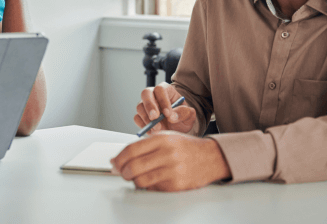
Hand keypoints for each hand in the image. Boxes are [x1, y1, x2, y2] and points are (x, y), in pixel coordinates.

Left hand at [110, 132, 230, 190]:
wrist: (211, 158)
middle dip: (123, 172)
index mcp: (162, 139)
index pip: (131, 150)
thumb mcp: (166, 137)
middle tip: (123, 173)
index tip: (114, 163)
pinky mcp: (176, 185)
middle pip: (133, 167)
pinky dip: (148, 187)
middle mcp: (167, 154)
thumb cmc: (185, 147)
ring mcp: (172, 170)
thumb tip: (118, 159)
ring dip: (134, 181)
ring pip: (140, 180)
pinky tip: (151, 181)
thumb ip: (143, 146)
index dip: (119, 158)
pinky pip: (153, 188)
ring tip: (137, 178)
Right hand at [134, 83, 195, 133]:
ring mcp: (145, 105)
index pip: (160, 90)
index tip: (168, 114)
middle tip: (155, 118)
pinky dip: (143, 125)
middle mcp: (153, 95)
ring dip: (147, 118)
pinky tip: (152, 131)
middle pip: (146, 93)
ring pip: (140, 106)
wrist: (177, 129)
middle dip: (150, 106)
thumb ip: (184, 113)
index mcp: (166, 90)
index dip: (163, 100)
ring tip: (157, 128)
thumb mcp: (189, 116)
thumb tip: (172, 116)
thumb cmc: (182, 118)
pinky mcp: (140, 116)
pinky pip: (137, 118)